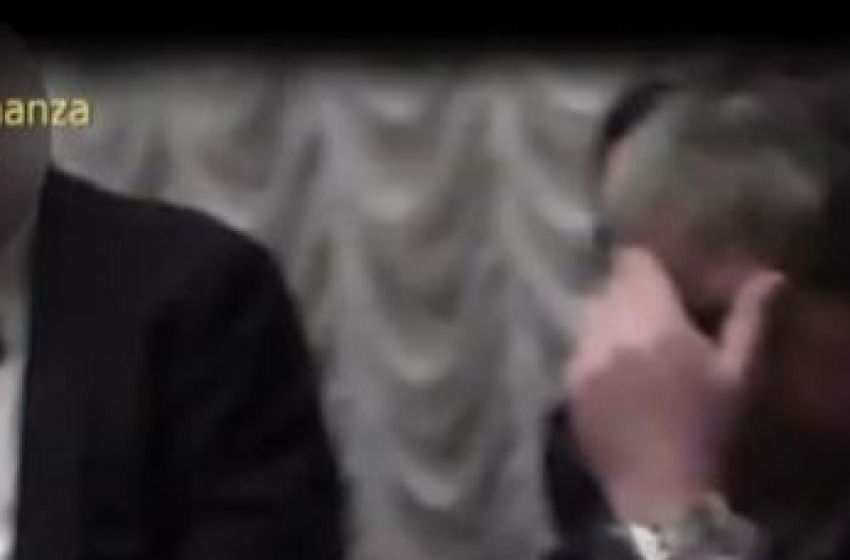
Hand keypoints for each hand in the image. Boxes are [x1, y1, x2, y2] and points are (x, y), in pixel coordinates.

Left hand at [565, 247, 781, 524]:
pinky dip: (591, 349)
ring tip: (627, 340)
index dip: (643, 262)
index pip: (631, 262)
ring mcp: (583, 356)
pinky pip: (576, 348)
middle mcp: (609, 330)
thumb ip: (747, 319)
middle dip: (627, 291)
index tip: (656, 272)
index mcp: (654, 320)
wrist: (660, 489)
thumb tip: (767, 278)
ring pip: (587, 315)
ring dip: (606, 318)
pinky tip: (611, 370)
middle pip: (607, 287)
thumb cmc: (707, 429)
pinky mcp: (567, 382)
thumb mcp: (737, 374)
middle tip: (648, 309)